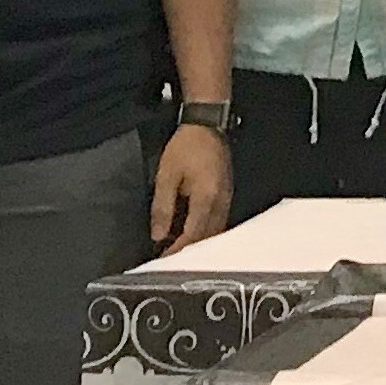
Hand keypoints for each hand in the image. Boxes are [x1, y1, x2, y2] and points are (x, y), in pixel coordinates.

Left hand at [154, 123, 233, 252]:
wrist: (208, 125)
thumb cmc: (185, 148)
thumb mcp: (166, 176)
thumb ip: (162, 207)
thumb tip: (158, 236)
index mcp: (207, 199)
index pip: (193, 235)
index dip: (178, 250)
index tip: (162, 260)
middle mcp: (221, 203)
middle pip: (207, 238)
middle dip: (188, 251)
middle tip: (168, 259)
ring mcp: (227, 199)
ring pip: (215, 232)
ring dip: (197, 242)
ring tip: (177, 248)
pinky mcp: (227, 195)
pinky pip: (218, 221)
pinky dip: (205, 231)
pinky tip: (191, 232)